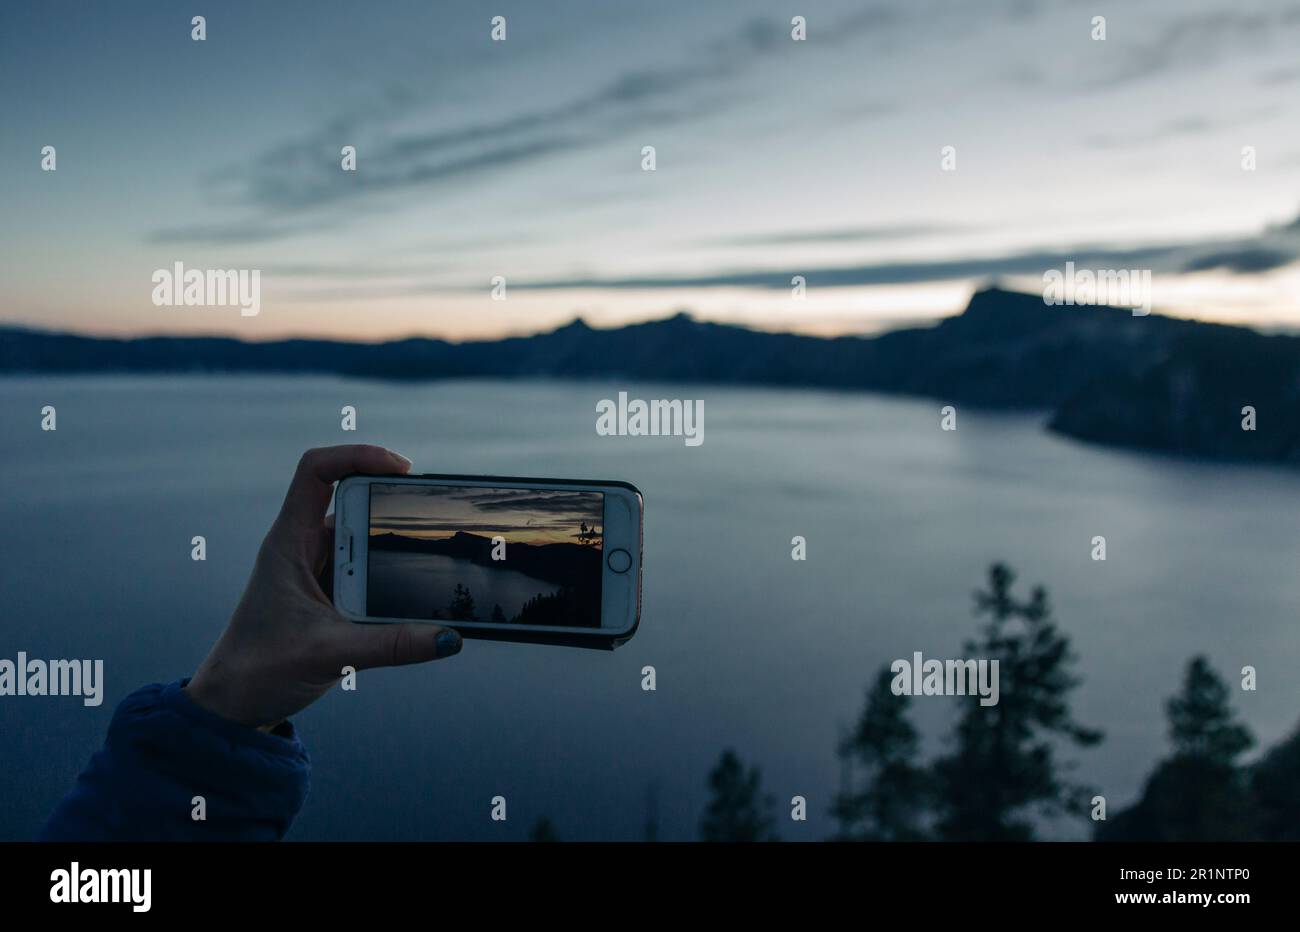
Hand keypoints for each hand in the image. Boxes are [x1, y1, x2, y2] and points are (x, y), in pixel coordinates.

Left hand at [185, 444, 462, 728]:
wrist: (231, 704)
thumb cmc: (259, 671)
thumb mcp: (330, 655)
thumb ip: (392, 645)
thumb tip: (448, 637)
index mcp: (288, 543)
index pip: (316, 471)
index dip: (358, 456)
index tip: (402, 468)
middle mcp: (301, 547)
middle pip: (351, 499)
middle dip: (391, 504)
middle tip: (431, 515)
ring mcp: (315, 568)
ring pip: (362, 537)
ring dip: (393, 546)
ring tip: (429, 559)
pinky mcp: (329, 592)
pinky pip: (365, 569)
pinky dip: (390, 575)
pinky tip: (413, 595)